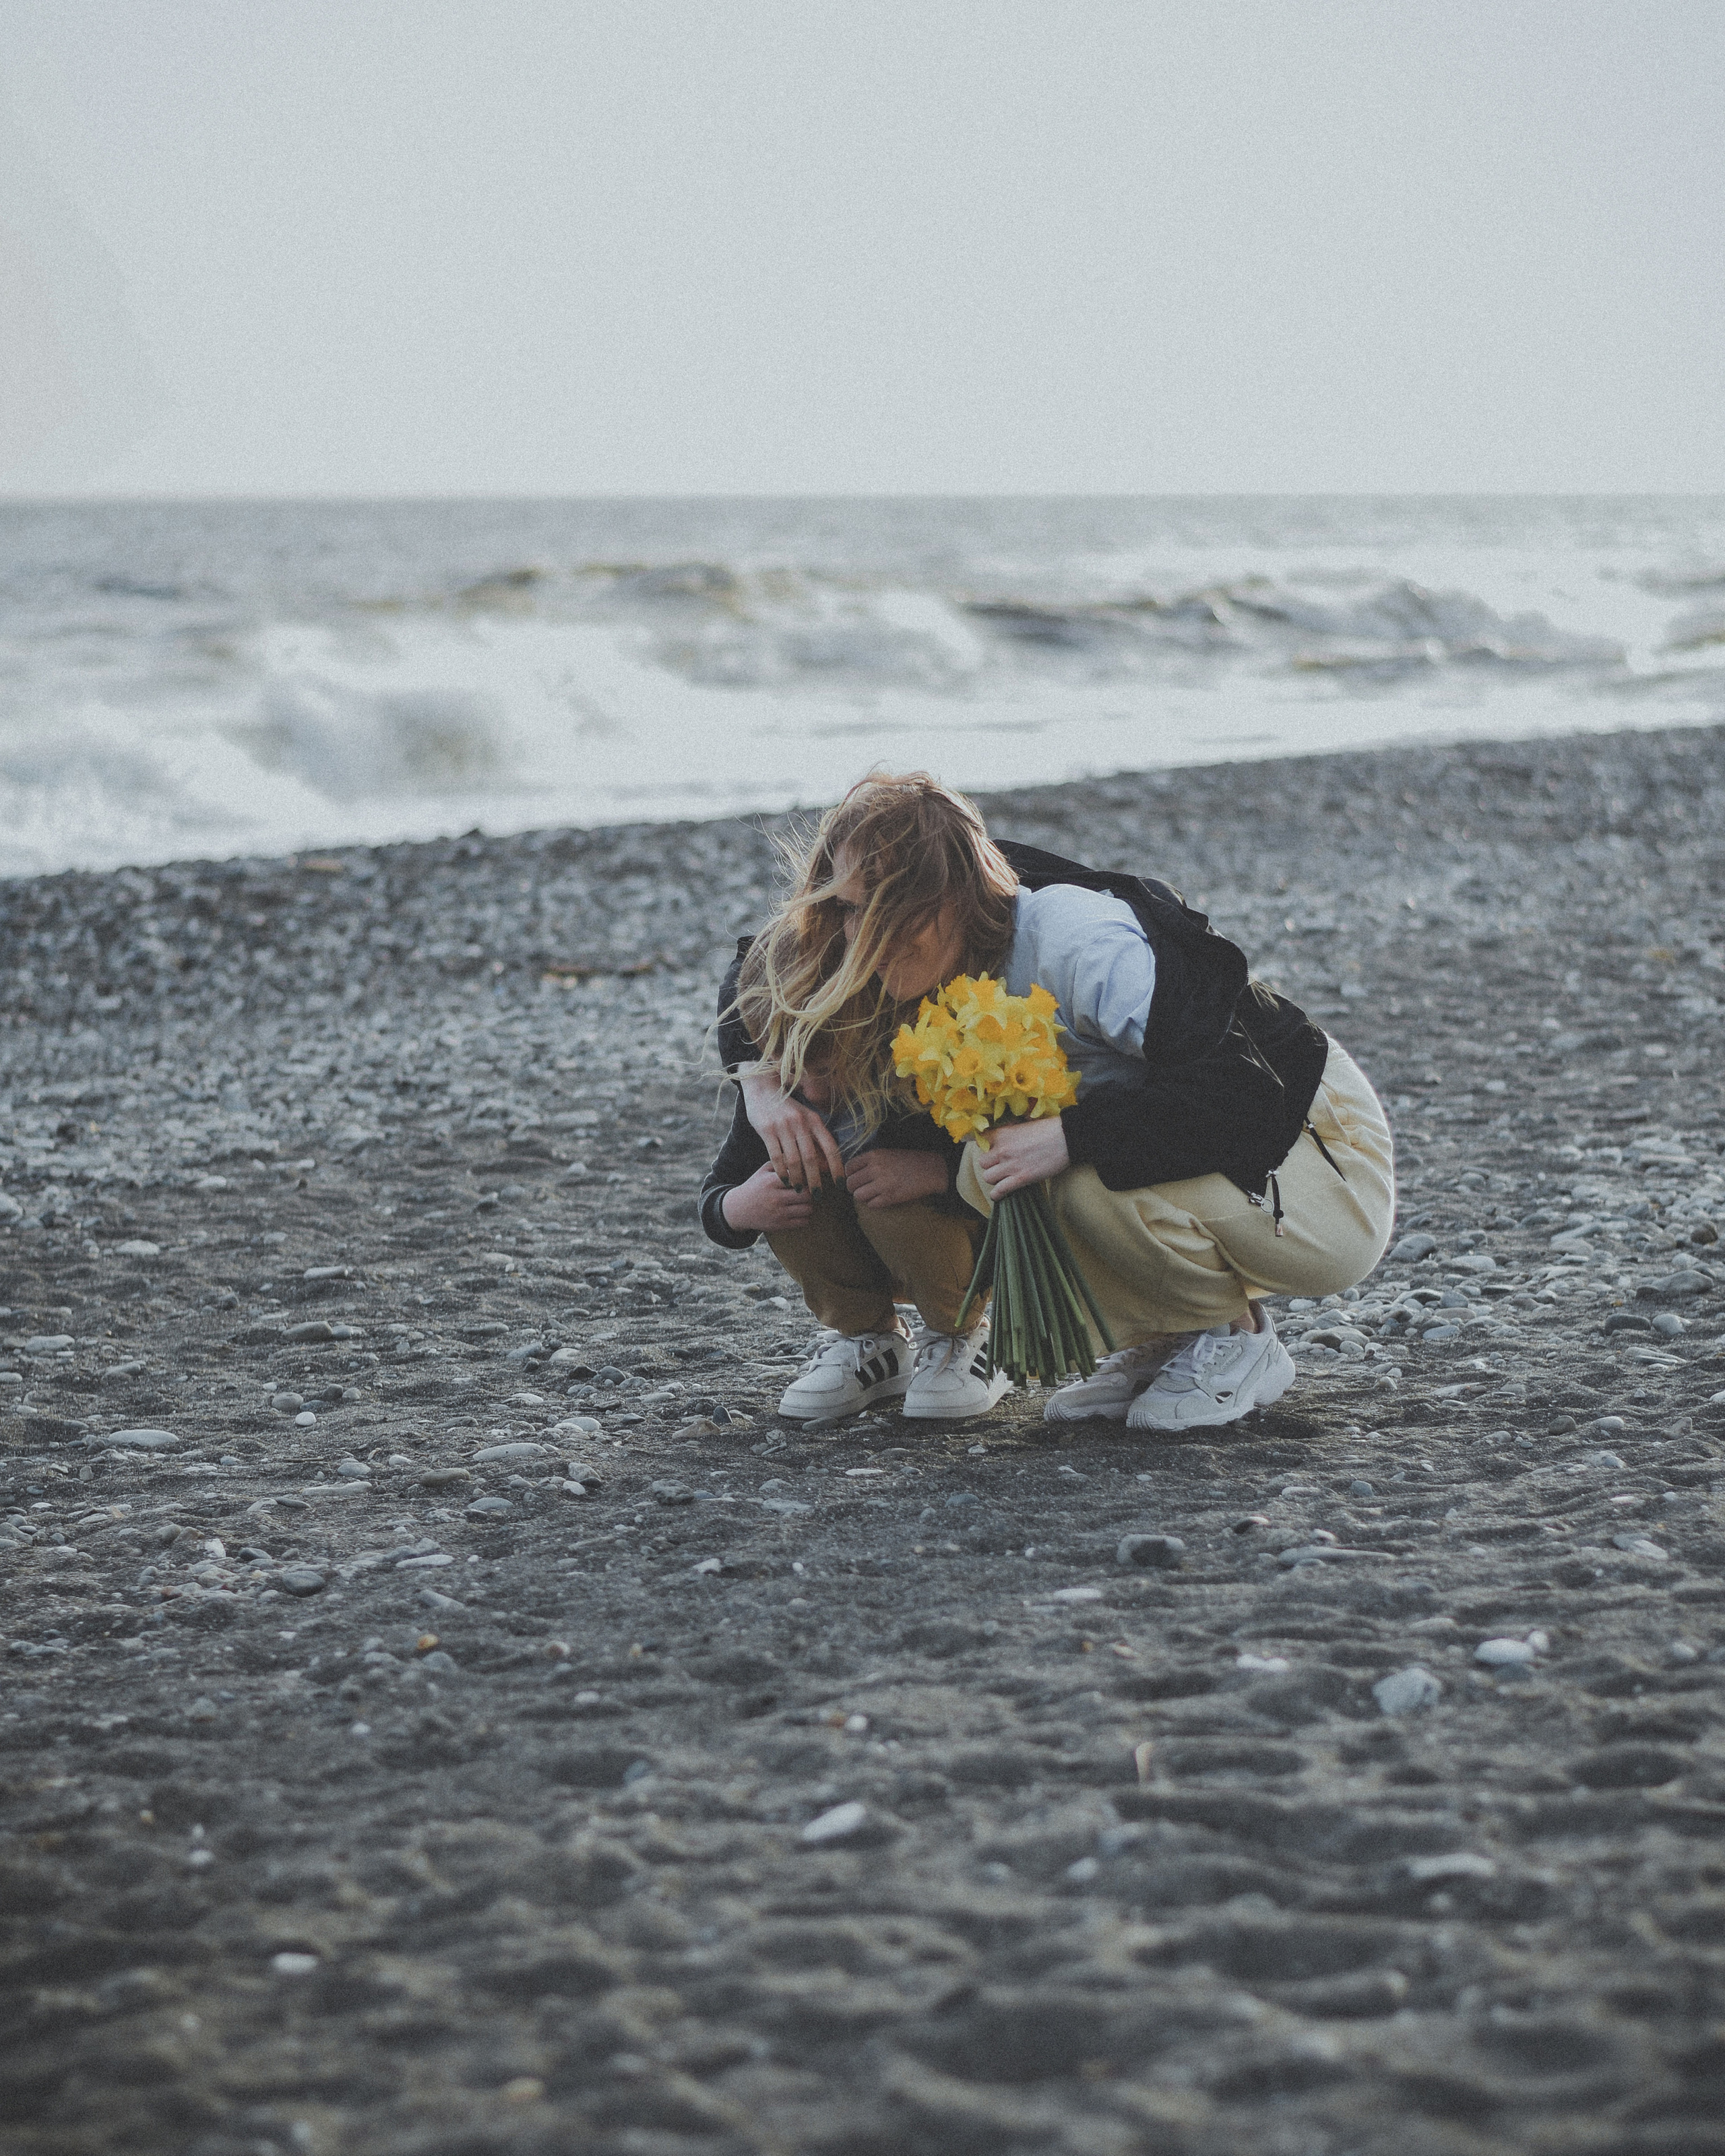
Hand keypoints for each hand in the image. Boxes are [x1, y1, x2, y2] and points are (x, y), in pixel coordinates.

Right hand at [721, 1163, 815, 1232]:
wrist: (738, 1210)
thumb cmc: (755, 1187)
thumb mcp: (763, 1171)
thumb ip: (781, 1162)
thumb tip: (802, 1156)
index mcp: (771, 1182)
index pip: (799, 1178)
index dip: (806, 1177)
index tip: (807, 1176)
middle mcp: (775, 1198)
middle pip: (807, 1194)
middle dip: (811, 1191)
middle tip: (809, 1190)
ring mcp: (778, 1213)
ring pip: (807, 1209)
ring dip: (810, 1205)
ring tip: (805, 1201)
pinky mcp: (780, 1225)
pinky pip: (803, 1222)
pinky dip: (805, 1217)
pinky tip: (800, 1212)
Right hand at [740, 1072, 844, 1190]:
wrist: (762, 1088)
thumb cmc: (787, 1108)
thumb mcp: (805, 1120)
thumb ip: (816, 1141)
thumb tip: (828, 1166)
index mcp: (814, 1120)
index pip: (830, 1147)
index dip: (837, 1166)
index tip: (840, 1183)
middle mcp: (801, 1122)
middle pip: (811, 1157)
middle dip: (815, 1179)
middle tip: (817, 1194)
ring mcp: (783, 1126)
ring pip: (793, 1159)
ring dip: (797, 1178)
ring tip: (798, 1189)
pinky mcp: (767, 1130)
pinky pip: (776, 1156)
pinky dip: (781, 1170)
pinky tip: (784, 1179)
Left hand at [845, 1148, 949, 1210]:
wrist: (931, 1170)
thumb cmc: (910, 1161)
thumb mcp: (888, 1153)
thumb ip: (871, 1161)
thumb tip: (854, 1173)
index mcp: (874, 1155)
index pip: (849, 1167)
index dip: (850, 1174)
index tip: (856, 1177)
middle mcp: (876, 1168)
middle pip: (850, 1183)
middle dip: (854, 1188)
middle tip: (863, 1188)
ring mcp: (882, 1184)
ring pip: (858, 1196)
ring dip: (863, 1197)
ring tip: (872, 1194)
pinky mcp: (890, 1197)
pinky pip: (871, 1204)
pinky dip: (874, 1203)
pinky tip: (881, 1199)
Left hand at [974, 1116, 1069, 1200]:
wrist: (1066, 1138)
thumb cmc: (1049, 1129)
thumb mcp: (1025, 1124)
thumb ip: (1011, 1130)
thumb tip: (1007, 1132)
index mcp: (1003, 1133)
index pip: (980, 1140)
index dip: (984, 1146)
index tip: (989, 1149)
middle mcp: (1003, 1149)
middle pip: (982, 1162)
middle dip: (990, 1164)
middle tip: (1000, 1164)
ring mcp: (1011, 1165)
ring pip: (987, 1177)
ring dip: (994, 1179)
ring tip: (1003, 1178)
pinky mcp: (1021, 1179)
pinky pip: (999, 1191)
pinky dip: (997, 1194)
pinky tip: (999, 1195)